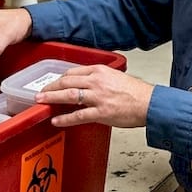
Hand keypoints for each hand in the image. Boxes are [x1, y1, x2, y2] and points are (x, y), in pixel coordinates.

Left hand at [36, 64, 153, 128]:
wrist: (150, 104)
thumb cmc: (136, 93)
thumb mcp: (116, 77)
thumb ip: (100, 78)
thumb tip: (87, 84)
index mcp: (100, 71)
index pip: (73, 71)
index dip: (60, 78)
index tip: (54, 83)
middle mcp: (97, 81)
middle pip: (67, 81)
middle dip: (51, 87)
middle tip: (41, 93)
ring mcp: (98, 97)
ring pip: (69, 95)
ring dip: (52, 98)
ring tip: (42, 102)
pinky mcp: (101, 112)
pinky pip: (78, 115)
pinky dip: (65, 118)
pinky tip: (56, 120)